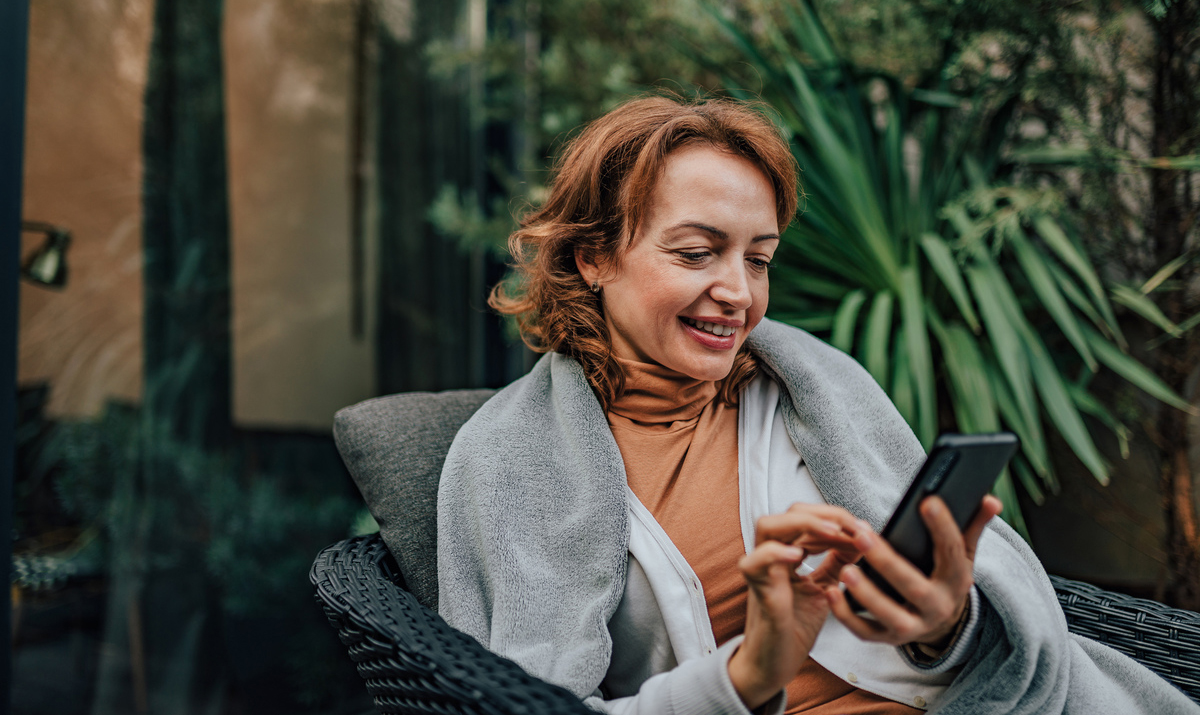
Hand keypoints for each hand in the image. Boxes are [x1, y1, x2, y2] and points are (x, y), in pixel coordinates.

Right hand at [727, 503, 863, 708]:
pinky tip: (798, 555)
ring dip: (803, 524)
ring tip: (832, 532)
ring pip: (767, 526)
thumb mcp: (825, 588)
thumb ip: (838, 563)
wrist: (775, 663)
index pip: (807, 516)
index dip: (836, 517)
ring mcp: (762, 571)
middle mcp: (771, 556)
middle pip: (788, 513)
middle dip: (824, 514)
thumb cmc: (795, 626)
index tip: (863, 529)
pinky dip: (774, 553)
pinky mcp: (758, 592)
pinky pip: (755, 563)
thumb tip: (861, 538)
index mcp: (786, 552)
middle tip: (853, 528)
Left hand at [825, 495, 1001, 647]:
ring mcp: (912, 626)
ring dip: (866, 593)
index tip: (927, 501)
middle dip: (886, 560)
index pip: (952, 551)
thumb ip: (973, 525)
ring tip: (846, 569)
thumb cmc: (943, 575)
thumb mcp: (962, 554)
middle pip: (912, 586)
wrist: (940, 622)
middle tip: (861, 533)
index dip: (942, 527)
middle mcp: (937, 607)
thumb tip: (991, 498)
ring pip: (889, 614)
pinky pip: (865, 632)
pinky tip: (831, 591)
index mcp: (957, 581)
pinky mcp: (888, 638)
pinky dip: (846, 615)